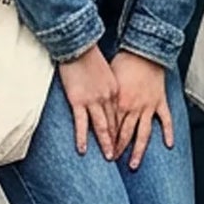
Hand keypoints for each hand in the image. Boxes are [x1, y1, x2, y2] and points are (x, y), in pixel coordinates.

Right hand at [59, 42, 120, 158]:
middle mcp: (108, 98)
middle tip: (120, 157)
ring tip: (108, 157)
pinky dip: (82, 137)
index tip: (126, 143)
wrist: (79, 46)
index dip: (123, 131)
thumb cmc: (91, 57)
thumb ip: (109, 87)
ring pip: (101, 126)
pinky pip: (81, 123)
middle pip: (115, 124)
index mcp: (116, 91)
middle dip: (118, 142)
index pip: (121, 116)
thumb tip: (109, 97)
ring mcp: (93, 100)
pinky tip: (83, 149)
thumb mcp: (107, 73)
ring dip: (105, 143)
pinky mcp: (78, 100)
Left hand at [110, 52, 174, 168]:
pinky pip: (165, 120)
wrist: (144, 50)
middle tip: (113, 162)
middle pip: (125, 135)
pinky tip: (168, 145)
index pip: (111, 128)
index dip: (106, 142)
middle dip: (118, 150)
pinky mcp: (160, 101)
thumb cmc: (124, 62)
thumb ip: (106, 98)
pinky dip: (168, 133)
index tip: (102, 152)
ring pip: (143, 134)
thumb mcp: (109, 80)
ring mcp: (148, 106)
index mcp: (119, 104)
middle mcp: (133, 108)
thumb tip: (96, 108)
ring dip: (138, 151)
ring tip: (134, 165)